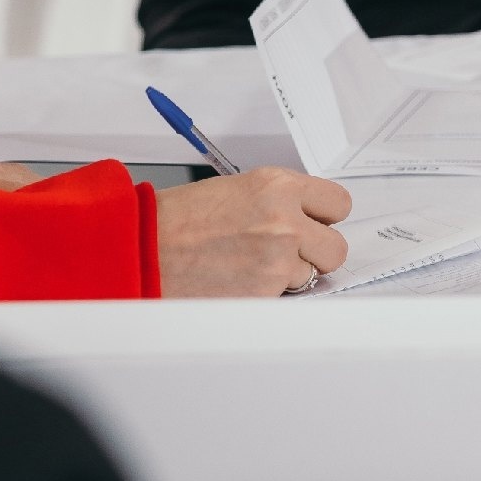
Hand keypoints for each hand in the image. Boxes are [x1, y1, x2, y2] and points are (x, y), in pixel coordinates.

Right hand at [154, 167, 353, 297]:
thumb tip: (308, 217)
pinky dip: (268, 292)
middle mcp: (285, 219)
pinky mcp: (263, 291)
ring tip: (252, 265)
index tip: (316, 223)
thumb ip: (279, 201)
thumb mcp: (238, 190)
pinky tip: (240, 280)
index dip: (326, 217)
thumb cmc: (178, 219)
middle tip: (290, 252)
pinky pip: (284, 295)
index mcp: (278, 186)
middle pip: (336, 246)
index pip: (338, 203)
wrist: (141, 248)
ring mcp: (277, 258)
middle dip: (316, 252)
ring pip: (311, 274)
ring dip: (289, 274)